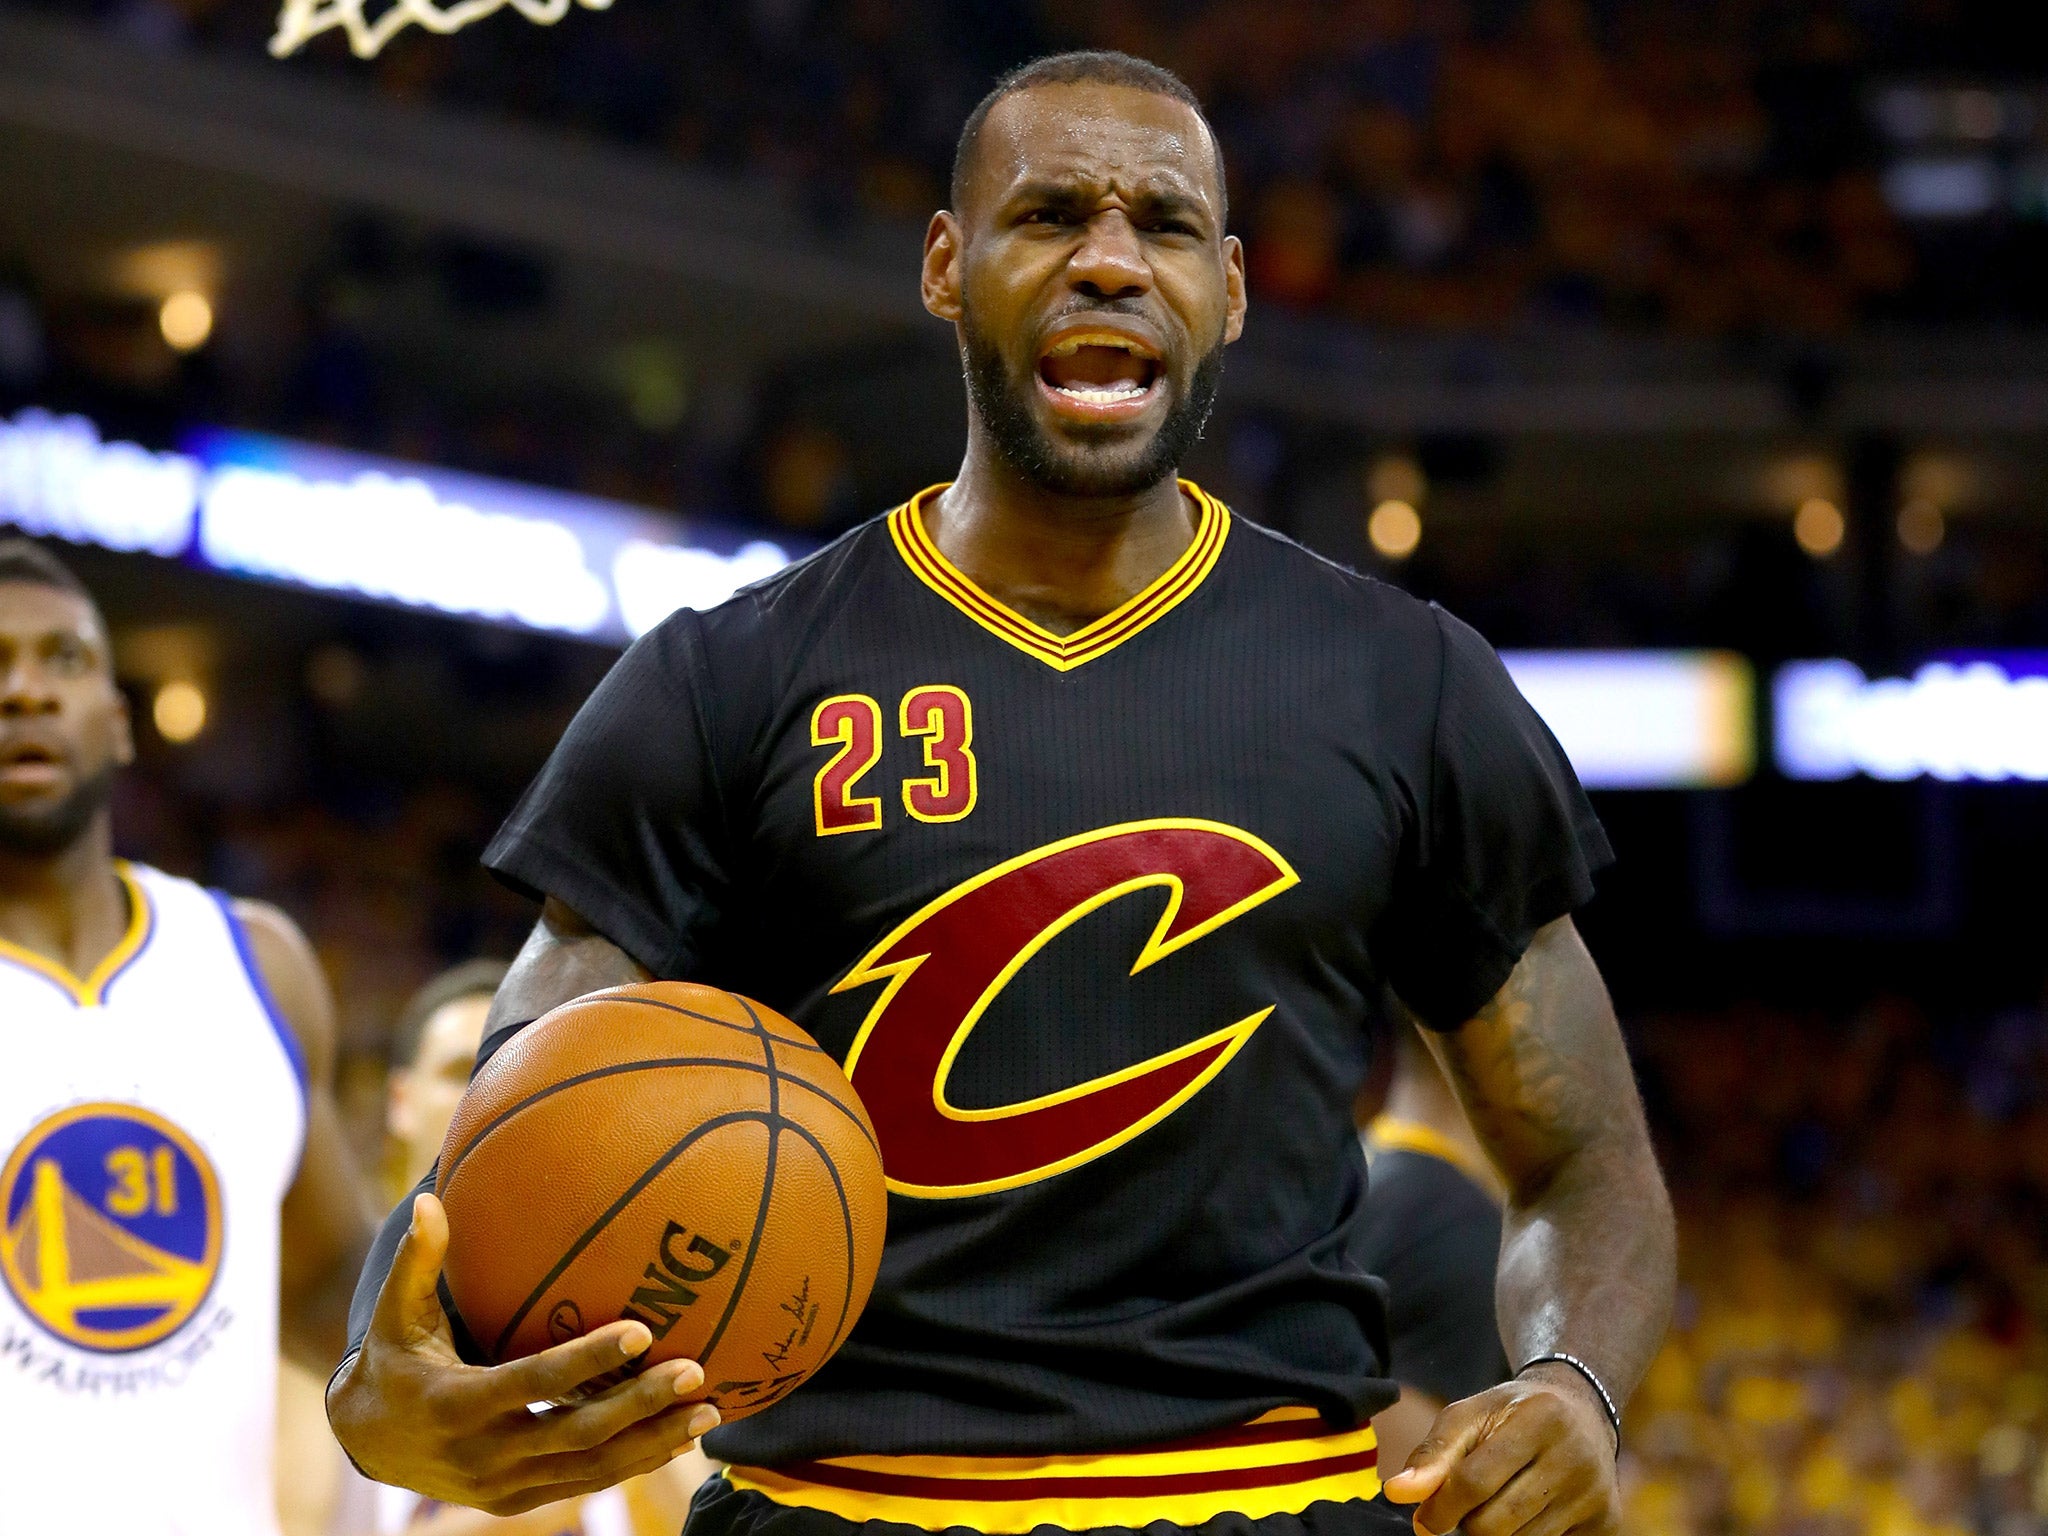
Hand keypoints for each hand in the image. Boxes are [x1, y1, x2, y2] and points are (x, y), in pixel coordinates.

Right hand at [327, 1194, 719, 1516]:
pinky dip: (633, 1465)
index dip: (586, 1360)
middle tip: (695, 1372)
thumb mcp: (395, 1313)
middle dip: (640, 1407)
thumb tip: (427, 1198)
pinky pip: (584, 1485)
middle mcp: (483, 1454)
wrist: (367, 1443)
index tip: (640, 1332)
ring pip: (590, 1470)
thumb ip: (417, 1261)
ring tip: (709, 1411)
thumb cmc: (392, 1359)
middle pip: (576, 1434)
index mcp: (457, 1404)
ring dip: (653, 1443)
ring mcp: (503, 1487)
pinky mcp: (517, 1502)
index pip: (534, 1383)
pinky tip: (679, 1440)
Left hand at [1381, 1365, 1618, 1535]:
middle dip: (1466, 1526)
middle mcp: (1575, 1457)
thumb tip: (1397, 1493)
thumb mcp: (1472, 1415)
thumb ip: (1434, 1452)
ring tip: (1492, 1508)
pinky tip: (1523, 1515)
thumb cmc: (1513, 1413)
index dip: (1440, 1508)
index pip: (1474, 1481)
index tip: (1425, 1519)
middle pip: (1496, 1524)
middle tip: (1459, 1513)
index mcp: (1539, 1418)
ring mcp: (1596, 1493)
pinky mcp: (1608, 1523)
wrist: (1581, 1411)